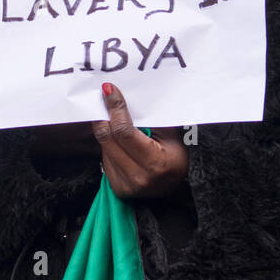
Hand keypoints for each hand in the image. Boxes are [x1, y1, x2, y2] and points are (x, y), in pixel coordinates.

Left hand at [92, 83, 188, 198]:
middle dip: (103, 116)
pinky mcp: (118, 188)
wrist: (175, 187)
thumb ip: (149, 119)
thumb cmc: (176, 156)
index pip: (124, 131)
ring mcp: (126, 185)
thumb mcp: (171, 135)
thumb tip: (125, 98)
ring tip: (115, 122)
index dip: (115, 108)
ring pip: (104, 148)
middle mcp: (138, 176)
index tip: (109, 91)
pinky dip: (110, 147)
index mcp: (155, 162)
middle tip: (103, 100)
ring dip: (107, 132)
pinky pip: (105, 159)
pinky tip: (120, 143)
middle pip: (108, 138)